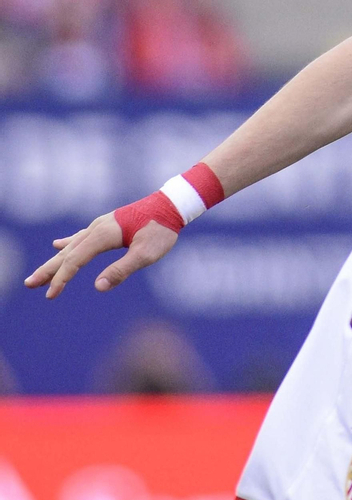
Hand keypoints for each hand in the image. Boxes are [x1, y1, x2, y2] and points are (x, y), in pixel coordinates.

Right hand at [24, 213, 178, 298]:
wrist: (172, 204)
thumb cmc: (162, 229)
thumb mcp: (146, 253)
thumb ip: (123, 269)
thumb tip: (98, 286)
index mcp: (104, 235)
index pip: (75, 260)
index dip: (62, 278)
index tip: (51, 295)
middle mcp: (97, 228)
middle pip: (67, 252)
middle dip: (48, 270)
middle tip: (29, 284)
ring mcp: (101, 225)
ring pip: (72, 246)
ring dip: (55, 260)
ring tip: (39, 273)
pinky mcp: (107, 224)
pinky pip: (81, 237)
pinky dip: (68, 244)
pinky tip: (58, 245)